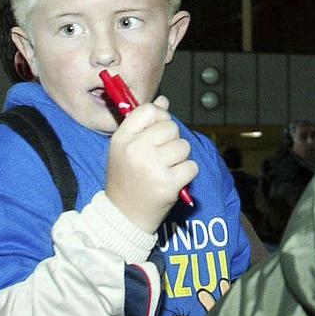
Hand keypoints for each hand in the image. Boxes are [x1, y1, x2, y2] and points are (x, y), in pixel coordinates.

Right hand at [105, 96, 198, 233]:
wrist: (124, 215)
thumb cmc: (127, 178)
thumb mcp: (125, 148)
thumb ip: (143, 123)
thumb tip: (163, 99)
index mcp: (122, 138)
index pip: (149, 110)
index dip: (159, 118)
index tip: (157, 131)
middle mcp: (135, 150)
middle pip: (171, 127)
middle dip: (171, 140)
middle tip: (160, 157)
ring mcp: (152, 167)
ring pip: (183, 146)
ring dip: (180, 158)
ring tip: (165, 169)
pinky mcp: (168, 184)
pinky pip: (192, 166)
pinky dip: (186, 173)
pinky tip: (172, 180)